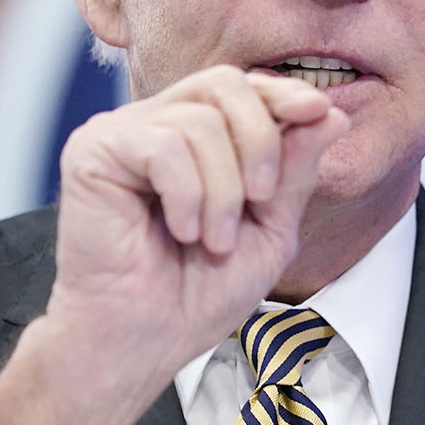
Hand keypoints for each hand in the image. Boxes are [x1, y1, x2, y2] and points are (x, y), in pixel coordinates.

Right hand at [0, 65, 349, 424]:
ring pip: (200, 121)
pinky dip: (188, 195)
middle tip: (261, 198)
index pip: (243, 87)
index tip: (320, 111)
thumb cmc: (196, 294)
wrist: (144, 340)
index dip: (284, 93)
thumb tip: (331, 114)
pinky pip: (163, 145)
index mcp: (196, 139)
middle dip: (260, 140)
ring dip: (223, 190)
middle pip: (224, 84)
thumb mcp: (270, 229)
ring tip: (212, 240)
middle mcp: (156, 125)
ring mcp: (121, 134)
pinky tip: (182, 232)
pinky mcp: (93, 152)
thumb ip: (295, 171)